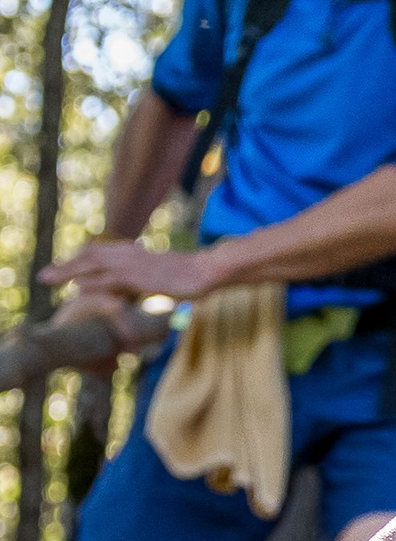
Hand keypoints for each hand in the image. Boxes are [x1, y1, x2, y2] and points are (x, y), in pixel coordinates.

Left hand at [43, 237, 220, 307]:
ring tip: (48, 280)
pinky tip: (77, 288)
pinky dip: (92, 283)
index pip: (98, 252)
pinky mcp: (139, 277)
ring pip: (92, 264)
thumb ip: (146, 277)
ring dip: (68, 272)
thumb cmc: (191, 274)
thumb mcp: (163, 274)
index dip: (78, 261)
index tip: (63, 271)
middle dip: (66, 266)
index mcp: (133, 252)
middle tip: (44, 277)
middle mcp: (129, 254)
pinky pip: (109, 279)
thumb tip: (142, 283)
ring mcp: (133, 264)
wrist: (207, 270)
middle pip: (89, 256)